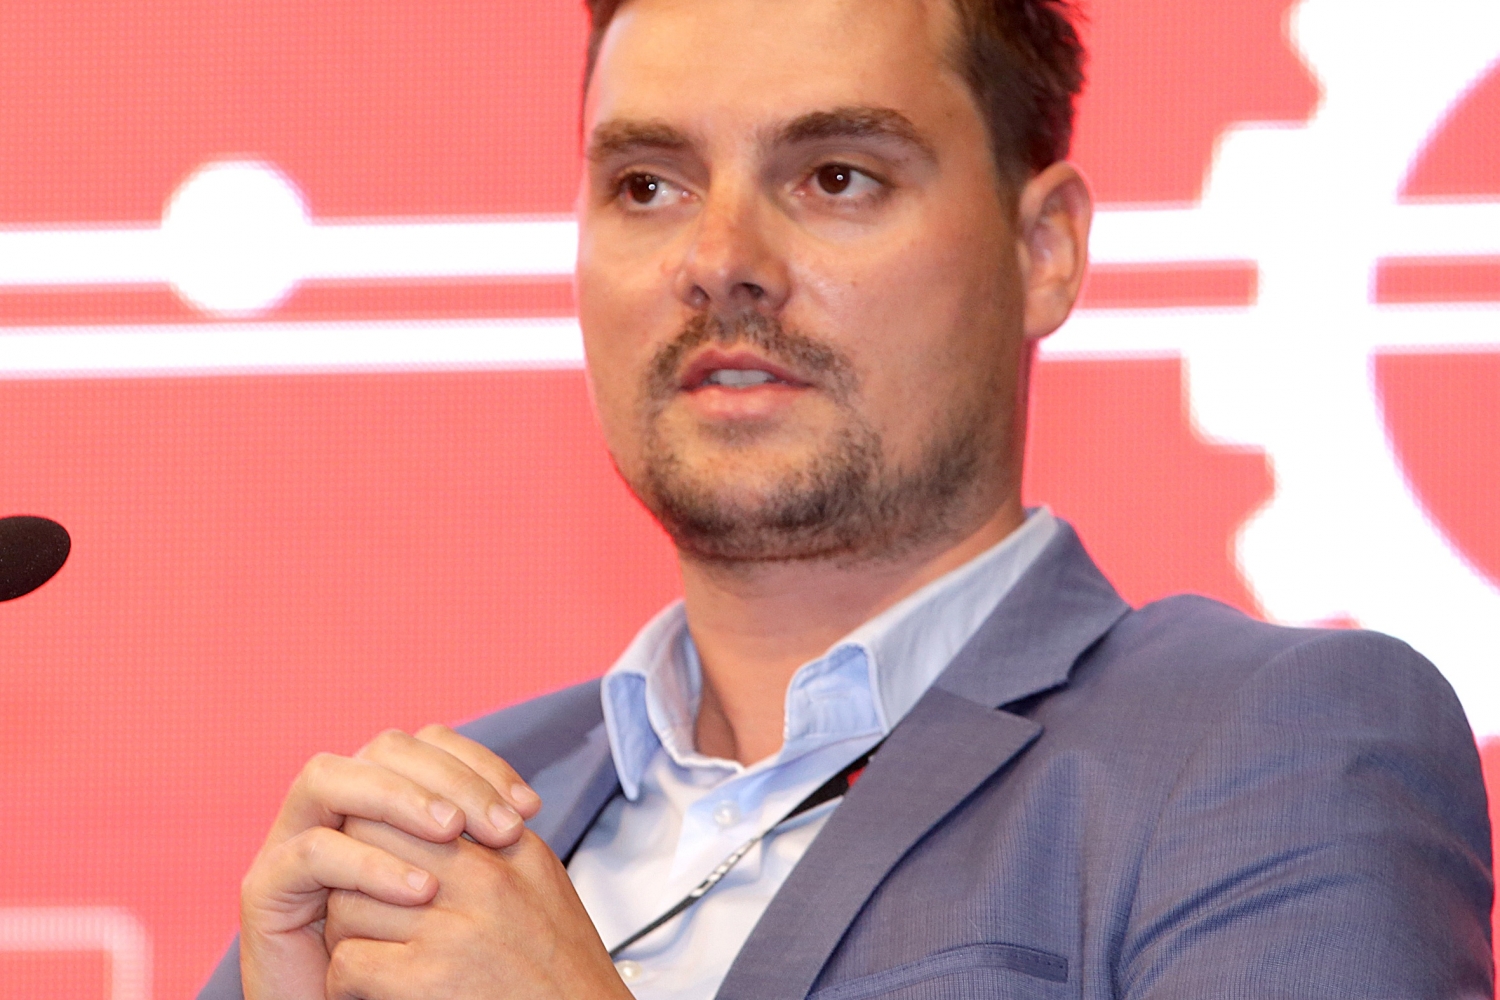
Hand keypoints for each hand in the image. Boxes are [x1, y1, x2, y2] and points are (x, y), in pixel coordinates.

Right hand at [238, 725, 542, 999]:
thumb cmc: (423, 966)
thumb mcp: (461, 894)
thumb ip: (478, 845)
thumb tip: (527, 808)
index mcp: (382, 799)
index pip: (429, 744)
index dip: (479, 763)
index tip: (529, 809)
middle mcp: (334, 807)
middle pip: (383, 748)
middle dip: (447, 776)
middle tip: (500, 824)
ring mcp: (291, 841)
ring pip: (330, 777)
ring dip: (398, 799)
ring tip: (453, 835)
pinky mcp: (264, 889)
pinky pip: (311, 852)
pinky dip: (367, 862)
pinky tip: (420, 891)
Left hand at [323, 818, 630, 999]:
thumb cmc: (559, 975)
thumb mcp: (540, 888)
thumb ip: (494, 849)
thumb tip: (435, 816)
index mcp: (513, 850)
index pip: (418, 805)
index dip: (382, 831)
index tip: (376, 859)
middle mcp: (486, 880)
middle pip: (373, 843)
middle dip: (354, 874)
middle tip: (358, 905)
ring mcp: (456, 930)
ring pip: (349, 905)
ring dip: (346, 934)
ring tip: (366, 953)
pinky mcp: (429, 981)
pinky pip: (349, 962)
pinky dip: (347, 982)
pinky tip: (369, 990)